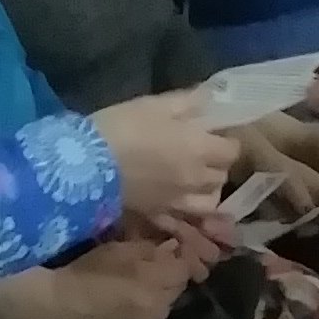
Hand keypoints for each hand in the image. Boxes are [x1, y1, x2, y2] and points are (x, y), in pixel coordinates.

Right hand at [46, 234, 192, 318]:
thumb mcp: (118, 249)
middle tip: (152, 268)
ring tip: (138, 288)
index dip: (178, 257)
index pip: (184, 268)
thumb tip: (172, 249)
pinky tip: (127, 307)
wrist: (56, 308)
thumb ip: (150, 249)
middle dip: (169, 277)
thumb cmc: (84, 272)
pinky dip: (145, 313)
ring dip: (158, 297)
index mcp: (154, 281)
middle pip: (177, 289)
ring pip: (165, 307)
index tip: (167, 249)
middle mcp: (158, 308)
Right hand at [95, 88, 235, 228]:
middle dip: (217, 164)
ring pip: (209, 202)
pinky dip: (185, 211)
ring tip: (195, 180)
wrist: (86, 165)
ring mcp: (178, 202)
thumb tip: (210, 100)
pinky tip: (177, 201)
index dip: (226, 140)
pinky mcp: (157, 216)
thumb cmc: (122, 127)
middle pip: (222, 176)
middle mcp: (196, 179)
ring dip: (207, 190)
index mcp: (200, 149)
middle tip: (203, 152)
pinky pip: (182, 219)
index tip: (215, 133)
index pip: (232, 150)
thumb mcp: (155, 104)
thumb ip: (188, 102)